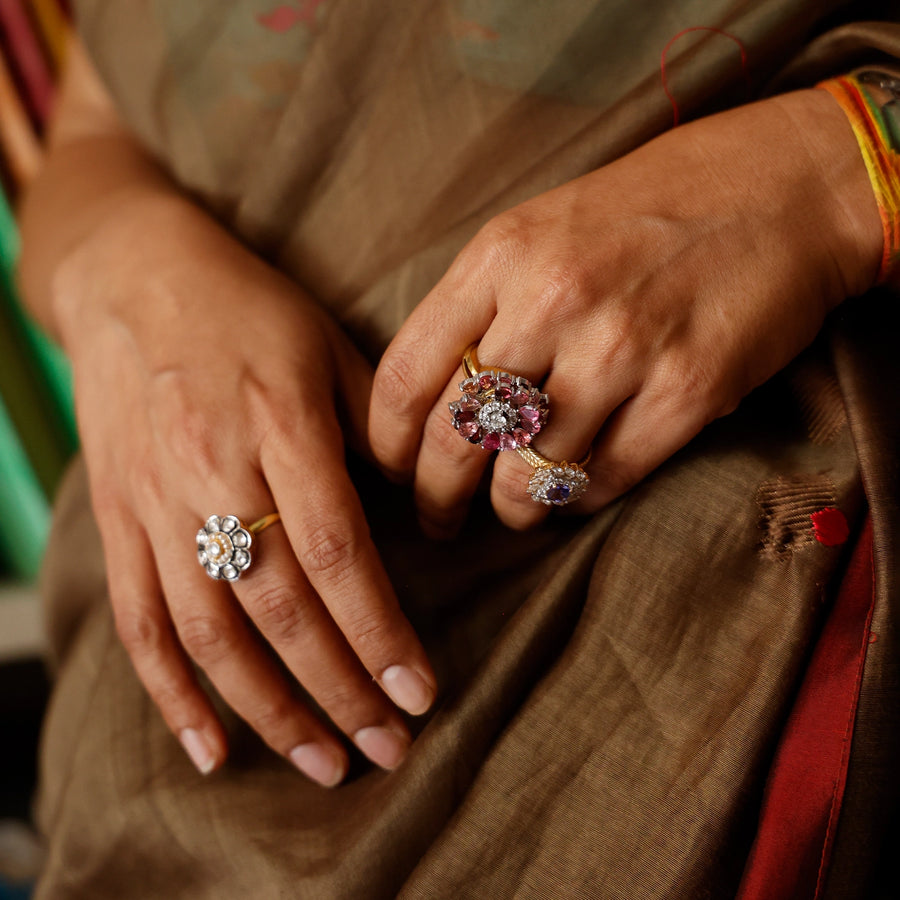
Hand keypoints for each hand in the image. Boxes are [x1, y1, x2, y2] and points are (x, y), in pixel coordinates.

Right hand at [56, 194, 435, 784]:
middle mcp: (213, 473)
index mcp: (280, 425)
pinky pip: (139, 620)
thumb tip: (419, 509)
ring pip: (212, 631)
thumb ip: (375, 431)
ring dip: (270, 709)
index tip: (419, 693)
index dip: (379, 633)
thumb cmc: (249, 308)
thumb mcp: (330, 347)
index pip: (339, 554)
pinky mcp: (119, 519)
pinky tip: (213, 747)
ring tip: (323, 762)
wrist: (132, 276)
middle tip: (388, 749)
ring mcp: (156, 502)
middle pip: (282, 608)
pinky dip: (172, 693)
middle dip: (340, 690)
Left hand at [370, 89, 880, 534]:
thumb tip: (432, 397)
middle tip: (438, 518)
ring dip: (513, 507)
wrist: (777, 188)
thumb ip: (481, 302)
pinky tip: (576, 488)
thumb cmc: (645, 212)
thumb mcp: (540, 228)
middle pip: (456, 436)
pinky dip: (579, 498)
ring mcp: (622, 346)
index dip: (386, 442)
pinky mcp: (688, 390)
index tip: (392, 469)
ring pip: (529, 472)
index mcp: (500, 255)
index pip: (406, 374)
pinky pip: (605, 479)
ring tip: (514, 507)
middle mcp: (552, 300)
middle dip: (436, 497)